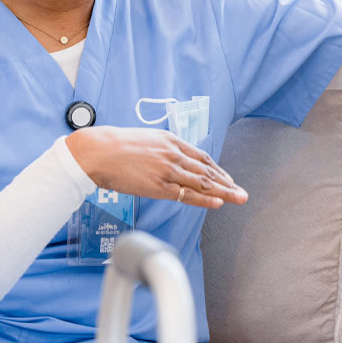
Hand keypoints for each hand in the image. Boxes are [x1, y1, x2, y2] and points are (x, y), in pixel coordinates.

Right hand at [65, 126, 247, 208]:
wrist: (99, 151)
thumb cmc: (117, 146)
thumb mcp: (147, 139)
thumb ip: (162, 149)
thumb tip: (170, 159)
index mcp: (172, 141)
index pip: (202, 157)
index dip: (217, 169)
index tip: (227, 178)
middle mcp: (174, 155)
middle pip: (207, 171)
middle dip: (227, 183)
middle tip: (242, 192)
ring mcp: (169, 170)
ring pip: (202, 182)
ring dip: (223, 192)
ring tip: (237, 198)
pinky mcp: (159, 186)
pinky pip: (187, 194)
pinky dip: (204, 199)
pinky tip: (217, 202)